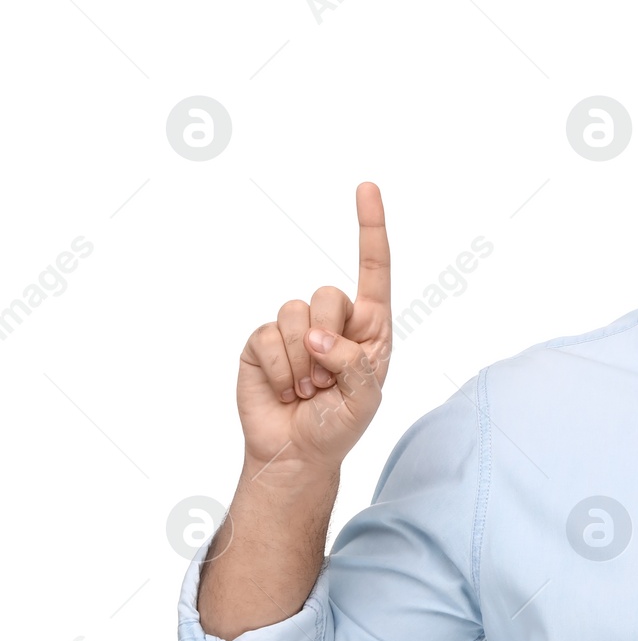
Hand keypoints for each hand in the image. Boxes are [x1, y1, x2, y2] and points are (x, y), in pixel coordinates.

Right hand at [236, 181, 392, 476]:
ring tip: (308, 389)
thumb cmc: (340, 424)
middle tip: (327, 382)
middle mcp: (333, 321)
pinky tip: (286, 390)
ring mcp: (294, 329)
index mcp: (369, 327)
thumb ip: (354, 363)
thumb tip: (318, 338)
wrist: (296, 453)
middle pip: (329, 295)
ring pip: (294, 313)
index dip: (370, 227)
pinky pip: (267, 337)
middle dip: (328, 341)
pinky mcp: (261, 342)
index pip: (373, 269)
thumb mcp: (366, 398)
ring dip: (303, 362)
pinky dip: (280, 371)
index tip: (367, 187)